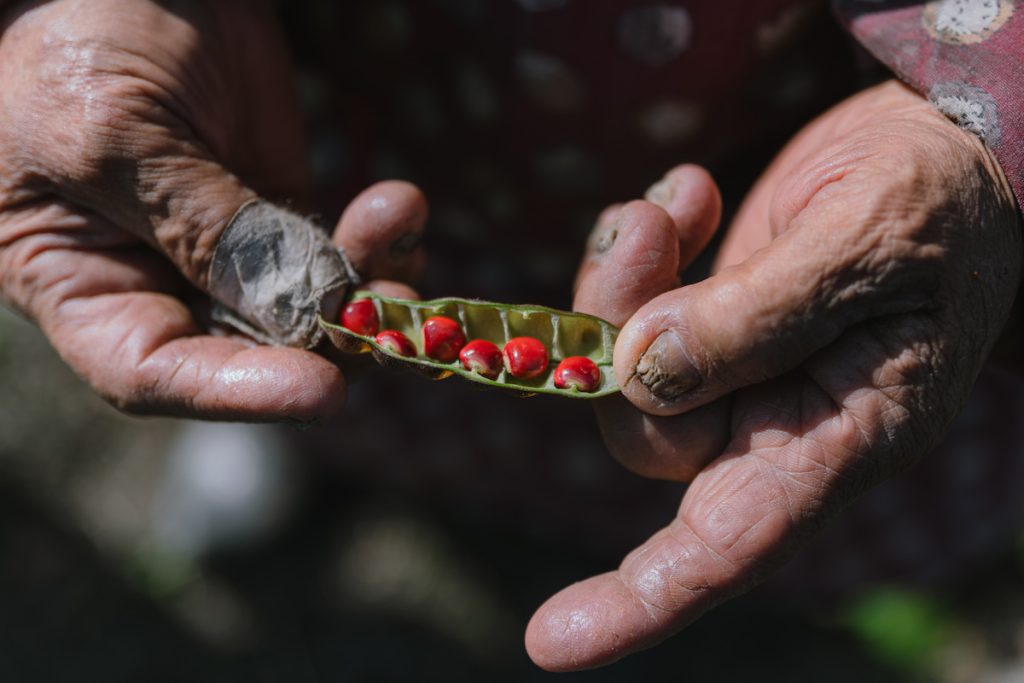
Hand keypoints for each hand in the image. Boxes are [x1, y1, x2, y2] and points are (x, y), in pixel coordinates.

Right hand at [0, 1, 425, 420]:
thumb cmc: (74, 41)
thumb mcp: (116, 134)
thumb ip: (202, 229)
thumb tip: (298, 316)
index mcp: (82, 282)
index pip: (151, 372)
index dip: (234, 394)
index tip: (320, 392)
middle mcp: (158, 280)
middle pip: (250, 350)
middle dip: (327, 338)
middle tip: (389, 314)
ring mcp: (229, 245)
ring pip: (312, 306)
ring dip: (369, 286)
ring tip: (395, 221)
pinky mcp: (281, 204)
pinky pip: (341, 252)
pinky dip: (380, 242)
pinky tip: (400, 208)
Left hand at [527, 80, 1021, 669]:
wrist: (950, 149)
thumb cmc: (938, 206)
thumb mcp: (865, 244)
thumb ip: (758, 315)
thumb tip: (639, 372)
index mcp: (839, 438)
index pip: (730, 544)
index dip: (641, 599)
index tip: (550, 642)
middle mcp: (776, 422)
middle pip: (648, 434)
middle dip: (615, 333)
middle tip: (643, 229)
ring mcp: (735, 370)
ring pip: (624, 370)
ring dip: (621, 281)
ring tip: (665, 205)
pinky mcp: (706, 316)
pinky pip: (632, 306)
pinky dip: (640, 246)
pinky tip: (690, 192)